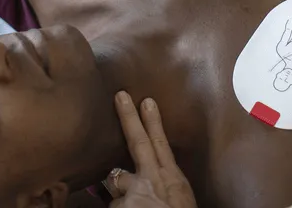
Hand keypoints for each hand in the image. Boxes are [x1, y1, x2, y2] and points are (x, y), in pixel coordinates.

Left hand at [106, 92, 197, 207]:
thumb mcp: (180, 200)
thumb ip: (163, 185)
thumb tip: (146, 178)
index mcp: (172, 180)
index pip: (160, 144)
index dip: (152, 121)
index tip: (146, 100)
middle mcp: (152, 180)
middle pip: (137, 142)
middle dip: (128, 117)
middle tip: (120, 95)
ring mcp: (134, 194)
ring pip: (117, 188)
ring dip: (121, 199)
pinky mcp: (121, 206)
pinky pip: (112, 206)